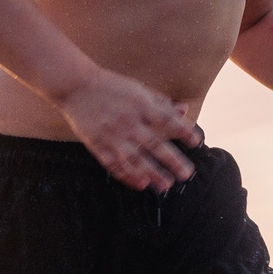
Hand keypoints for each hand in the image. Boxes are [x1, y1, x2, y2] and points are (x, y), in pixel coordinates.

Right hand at [57, 68, 202, 191]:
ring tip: (165, 186)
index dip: (183, 131)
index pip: (167, 120)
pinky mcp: (98, 145)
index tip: (196, 142)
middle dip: (172, 160)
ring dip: (152, 174)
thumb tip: (184, 110)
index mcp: (141, 105)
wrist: (76, 87)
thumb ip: (161, 102)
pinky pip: (115, 165)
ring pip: (135, 159)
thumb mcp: (139, 89)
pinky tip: (141, 184)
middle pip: (154, 144)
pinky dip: (128, 176)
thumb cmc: (112, 86)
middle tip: (187, 174)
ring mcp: (113, 136)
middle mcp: (129, 122)